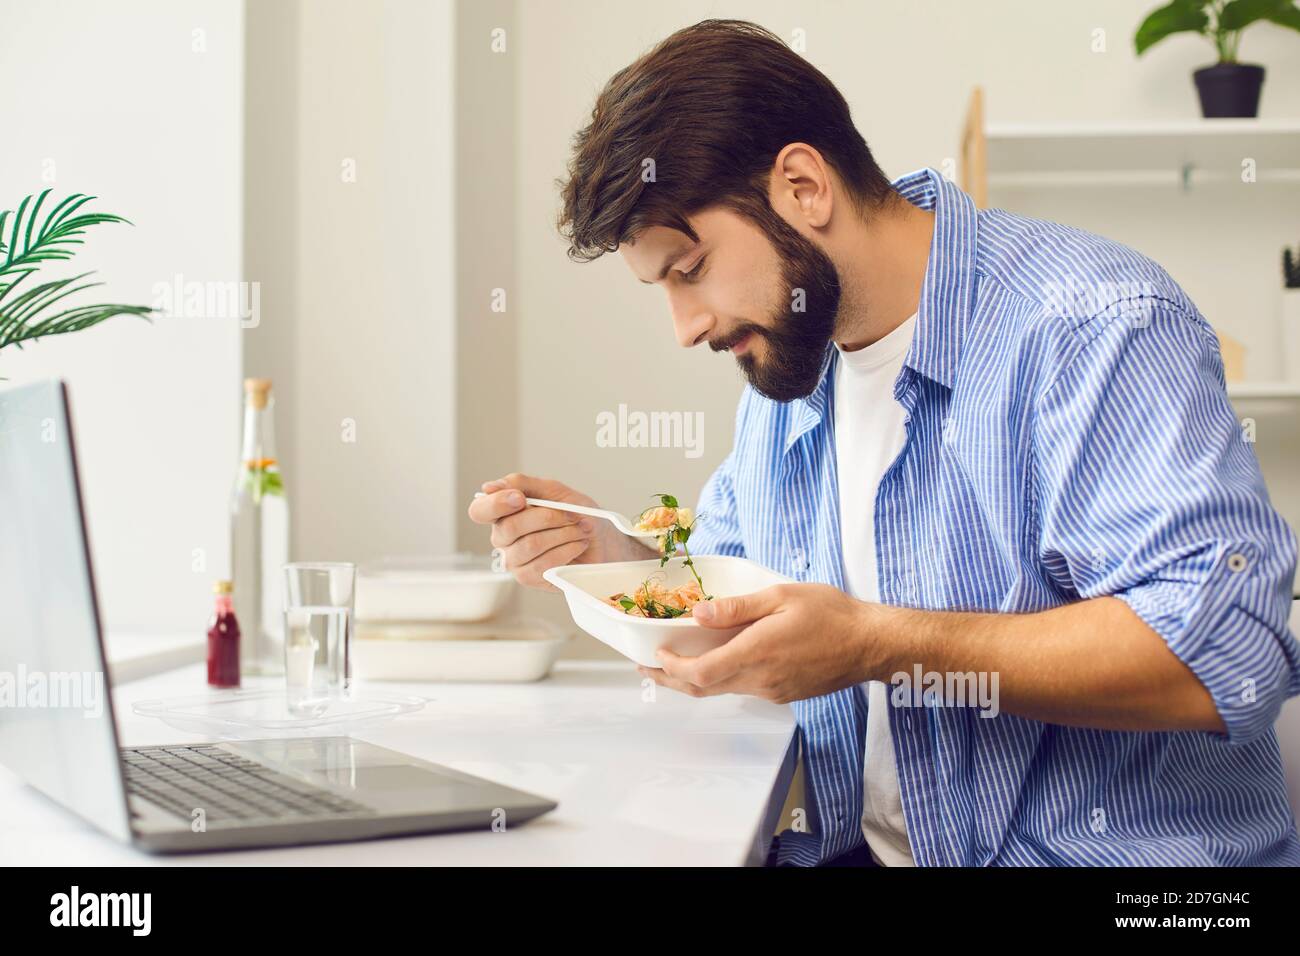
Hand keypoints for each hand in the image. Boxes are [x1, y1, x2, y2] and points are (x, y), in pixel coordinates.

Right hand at [467, 473, 655, 590]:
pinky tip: (577, 545)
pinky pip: (541, 565)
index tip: (520, 499)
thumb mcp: (554, 492)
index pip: (480, 510)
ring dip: (562, 534)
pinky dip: (565, 551)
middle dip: (547, 517)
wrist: (605, 542)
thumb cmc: (579, 516)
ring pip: (529, 545)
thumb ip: (523, 484)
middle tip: (572, 515)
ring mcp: (514, 560)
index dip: (495, 504)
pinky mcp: (530, 578)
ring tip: (579, 531)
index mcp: (504, 513)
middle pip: (509, 527)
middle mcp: (503, 538)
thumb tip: (490, 486)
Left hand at [638, 583, 886, 702]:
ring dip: (696, 679)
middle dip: (671, 678)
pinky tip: (719, 661)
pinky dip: (722, 677)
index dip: (673, 668)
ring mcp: (772, 691)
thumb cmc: (831, 614)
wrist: (870, 644)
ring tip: (676, 662)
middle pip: (705, 688)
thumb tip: (699, 613)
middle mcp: (761, 679)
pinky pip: (744, 688)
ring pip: (723, 690)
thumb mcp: (782, 596)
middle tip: (648, 667)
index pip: (702, 672)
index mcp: (757, 653)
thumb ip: (738, 607)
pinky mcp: (783, 694)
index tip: (657, 654)